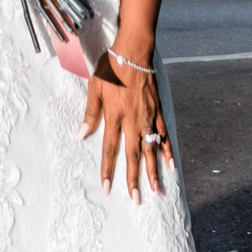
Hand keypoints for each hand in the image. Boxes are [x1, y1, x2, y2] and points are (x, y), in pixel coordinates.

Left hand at [82, 52, 168, 199]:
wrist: (134, 52)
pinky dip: (167, 150)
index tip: (106, 188)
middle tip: (136, 199)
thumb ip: (90, 113)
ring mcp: (147, 117)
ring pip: (151, 149)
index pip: (109, 150)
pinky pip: (164, 134)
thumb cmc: (111, 68)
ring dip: (153, 171)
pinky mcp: (157, 110)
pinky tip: (170, 165)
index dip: (108, 170)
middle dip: (133, 180)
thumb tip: (81, 135)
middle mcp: (132, 121)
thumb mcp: (95, 88)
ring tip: (156, 190)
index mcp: (114, 117)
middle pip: (133, 156)